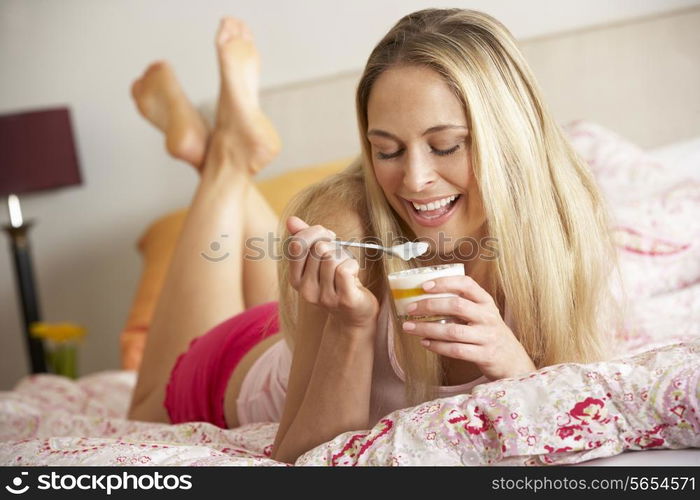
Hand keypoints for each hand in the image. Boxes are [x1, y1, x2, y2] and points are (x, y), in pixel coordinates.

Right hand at [285, 216, 379, 329]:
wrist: (354, 314)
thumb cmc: (337, 281)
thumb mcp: (319, 259)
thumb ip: (304, 239)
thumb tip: (291, 220)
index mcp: (296, 279)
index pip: (297, 244)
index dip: (315, 233)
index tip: (327, 237)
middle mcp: (306, 290)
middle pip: (318, 248)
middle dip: (333, 245)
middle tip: (340, 254)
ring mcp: (324, 297)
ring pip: (331, 258)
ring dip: (344, 256)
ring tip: (347, 267)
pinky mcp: (344, 300)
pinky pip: (344, 269)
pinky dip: (353, 264)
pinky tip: (354, 274)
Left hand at [401, 275, 535, 380]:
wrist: (512, 360)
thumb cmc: (488, 332)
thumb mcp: (482, 313)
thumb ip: (462, 304)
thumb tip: (424, 297)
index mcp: (486, 301)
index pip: (466, 284)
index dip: (445, 282)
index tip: (424, 285)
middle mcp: (488, 316)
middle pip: (457, 306)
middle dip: (430, 306)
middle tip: (410, 308)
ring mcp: (487, 336)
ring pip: (453, 331)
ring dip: (427, 328)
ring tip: (409, 327)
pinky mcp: (483, 355)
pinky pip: (456, 350)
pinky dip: (437, 346)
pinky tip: (424, 342)